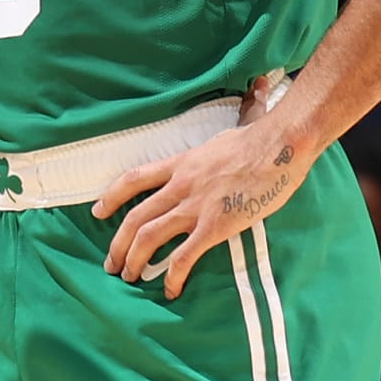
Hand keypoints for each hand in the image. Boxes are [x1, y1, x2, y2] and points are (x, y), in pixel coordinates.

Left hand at [95, 94, 311, 299]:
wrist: (282, 145)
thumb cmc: (264, 137)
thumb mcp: (235, 127)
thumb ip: (232, 124)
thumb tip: (256, 91)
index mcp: (181, 163)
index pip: (134, 179)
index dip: (111, 197)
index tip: (98, 213)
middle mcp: (180, 185)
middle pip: (134, 217)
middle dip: (118, 245)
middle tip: (112, 264)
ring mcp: (195, 206)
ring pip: (149, 237)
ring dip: (135, 261)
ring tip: (131, 277)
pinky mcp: (215, 225)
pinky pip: (184, 256)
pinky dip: (172, 276)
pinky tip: (170, 289)